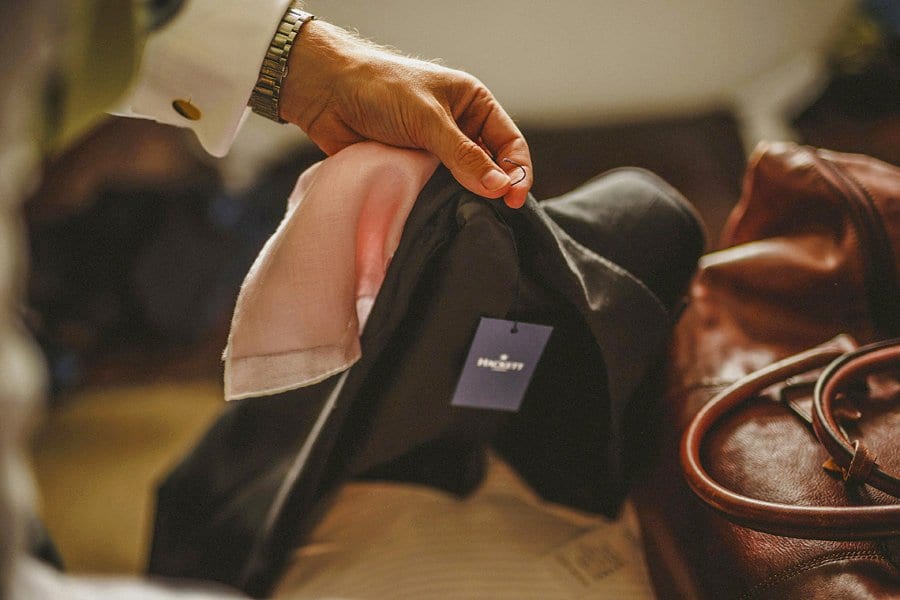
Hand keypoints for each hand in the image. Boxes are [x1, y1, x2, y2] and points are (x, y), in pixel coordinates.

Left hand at [279, 20, 532, 208]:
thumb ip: (463, 155)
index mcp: (472, 104)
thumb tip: (499, 187)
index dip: (517, 171)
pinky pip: (435, 191)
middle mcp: (459, 127)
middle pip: (490, 166)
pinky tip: (442, 216)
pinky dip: (440, 203)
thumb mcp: (428, 119)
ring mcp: (435, 149)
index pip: (509, 142)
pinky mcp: (412, 168)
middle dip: (494, 188)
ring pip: (463, 182)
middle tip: (495, 213)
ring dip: (467, 198)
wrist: (326, 93)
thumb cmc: (379, 89)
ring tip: (469, 217)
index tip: (514, 199)